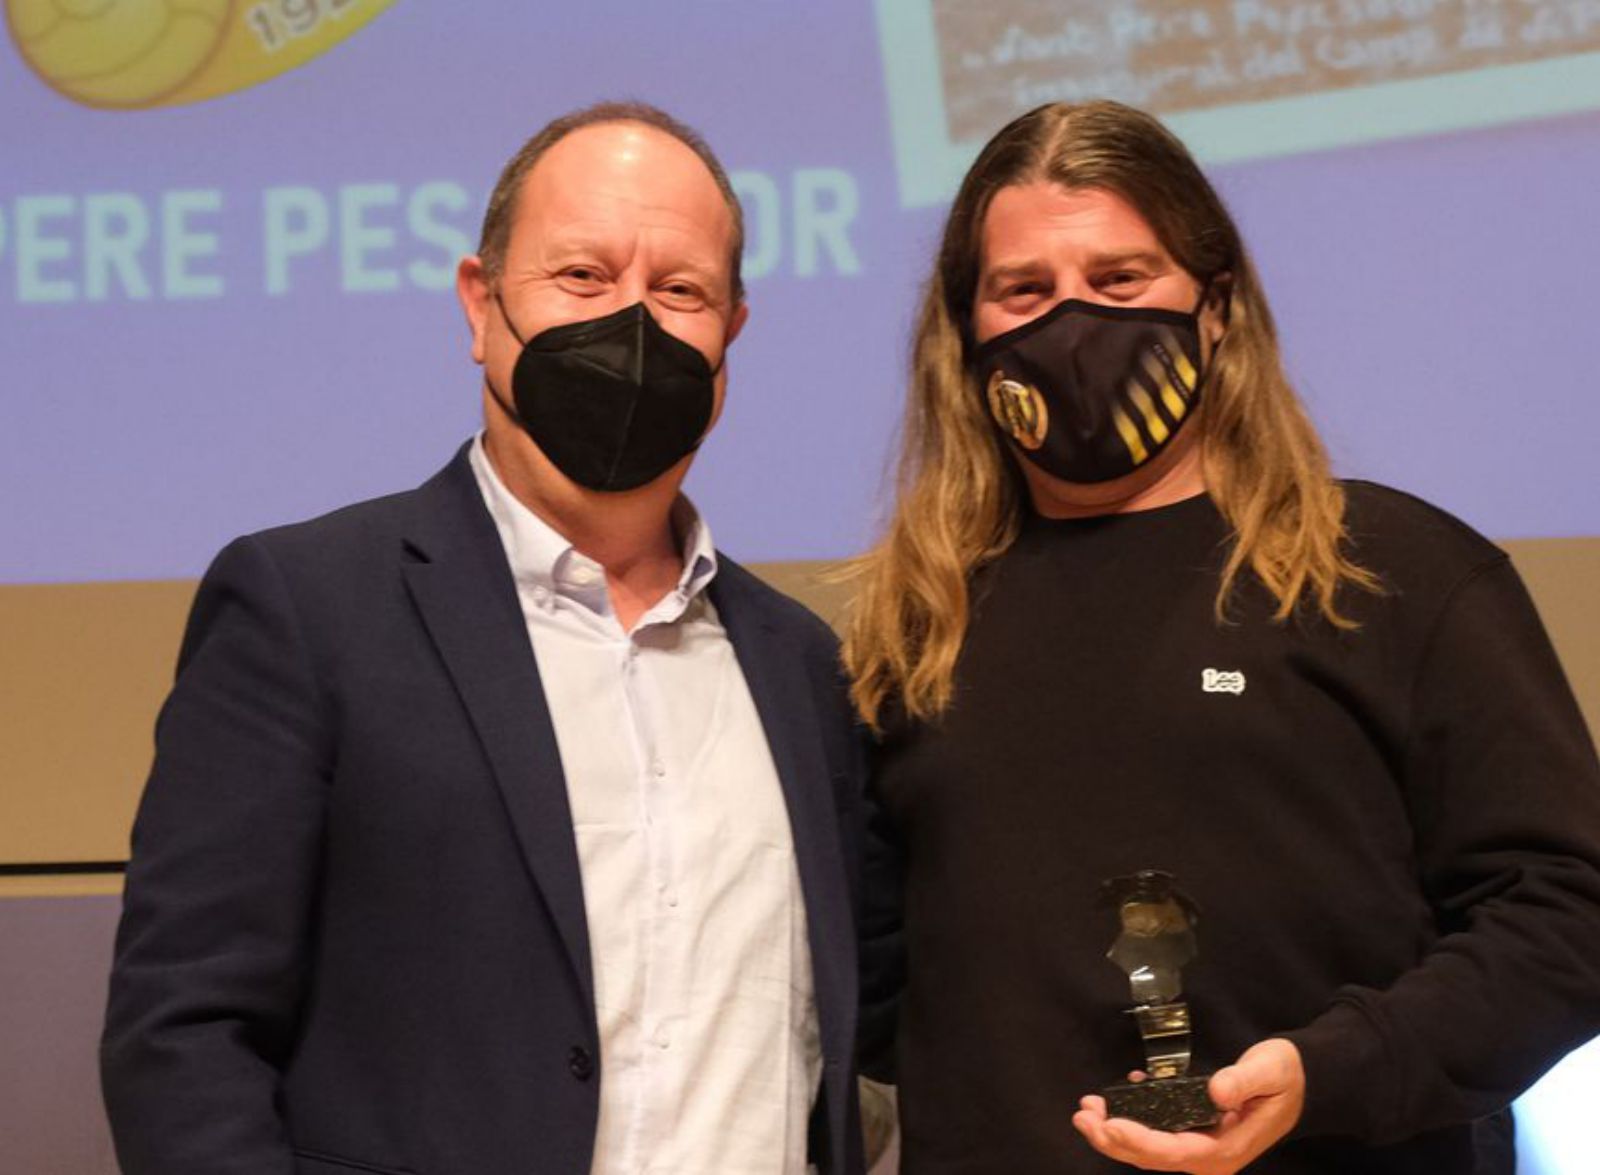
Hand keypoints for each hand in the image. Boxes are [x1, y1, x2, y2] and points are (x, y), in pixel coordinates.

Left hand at [1071, 1038, 1304, 1173]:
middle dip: (1113, 1139)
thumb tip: (1216, 1092)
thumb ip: (1243, 1081)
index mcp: (1227, 1149)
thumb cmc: (1285, 1077)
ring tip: (1086, 1110)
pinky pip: (1157, 1134)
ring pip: (1149, 1149)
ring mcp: (1201, 1147)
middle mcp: (1210, 1156)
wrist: (1302, 1082)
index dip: (1139, 1141)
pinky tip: (1119, 1094)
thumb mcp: (1269, 1071)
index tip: (1109, 1124)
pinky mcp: (1194, 1134)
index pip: (1174, 1152)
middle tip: (1083, 1115)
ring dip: (1114, 1132)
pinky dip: (1133, 1119)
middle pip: (1153, 1157)